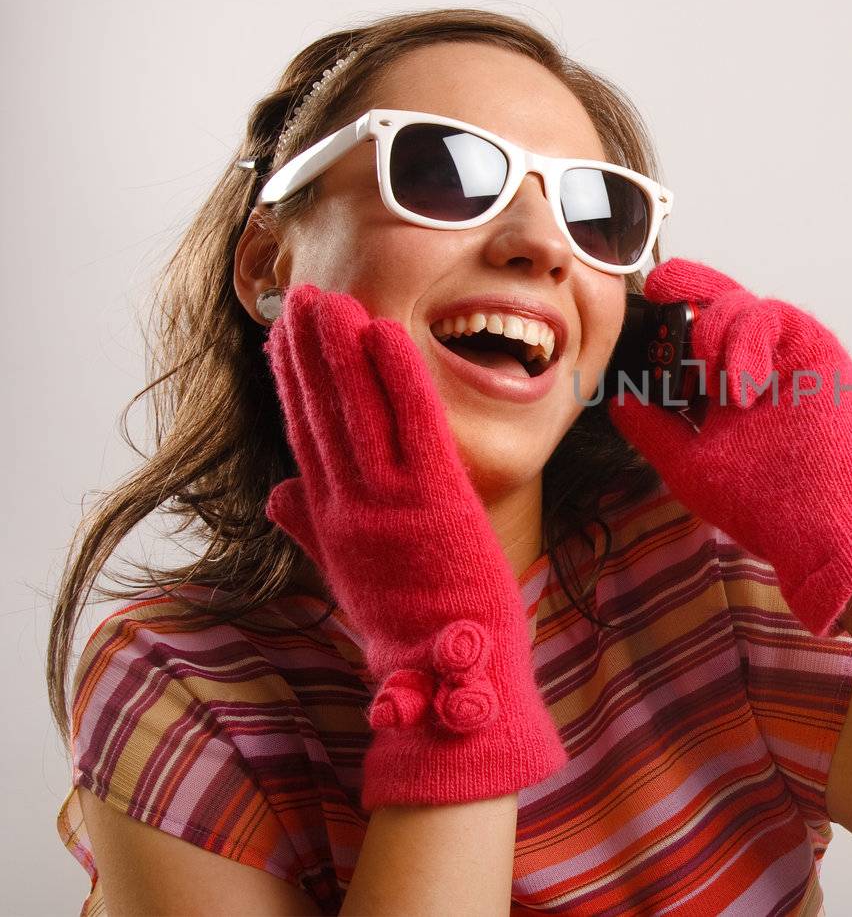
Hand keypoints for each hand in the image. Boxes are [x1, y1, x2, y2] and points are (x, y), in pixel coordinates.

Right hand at [263, 283, 566, 808]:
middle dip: (308, 353)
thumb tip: (277, 493)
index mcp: (332, 520)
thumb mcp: (349, 574)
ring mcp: (388, 504)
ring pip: (357, 413)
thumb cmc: (407, 631)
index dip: (293, 383)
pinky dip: (398, 380)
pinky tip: (386, 333)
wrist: (442, 688)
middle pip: (322, 414)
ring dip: (342, 352)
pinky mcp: (434, 504)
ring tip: (328, 300)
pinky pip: (414, 429)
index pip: (307, 436)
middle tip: (298, 295)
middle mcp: (351, 506)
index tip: (283, 338)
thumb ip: (312, 528)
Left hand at [607, 260, 851, 636]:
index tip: (654, 289)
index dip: (678, 297)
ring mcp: (787, 354)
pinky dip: (745, 340)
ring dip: (715, 338)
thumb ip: (654, 431)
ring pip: (739, 305)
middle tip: (681, 353)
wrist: (821, 524)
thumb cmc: (764, 503)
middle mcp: (758, 364)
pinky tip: (740, 388)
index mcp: (729, 386)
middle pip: (718, 303)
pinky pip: (769, 314)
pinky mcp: (815, 347)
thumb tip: (618, 400)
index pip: (698, 326)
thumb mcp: (690, 464)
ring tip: (722, 393)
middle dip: (689, 314)